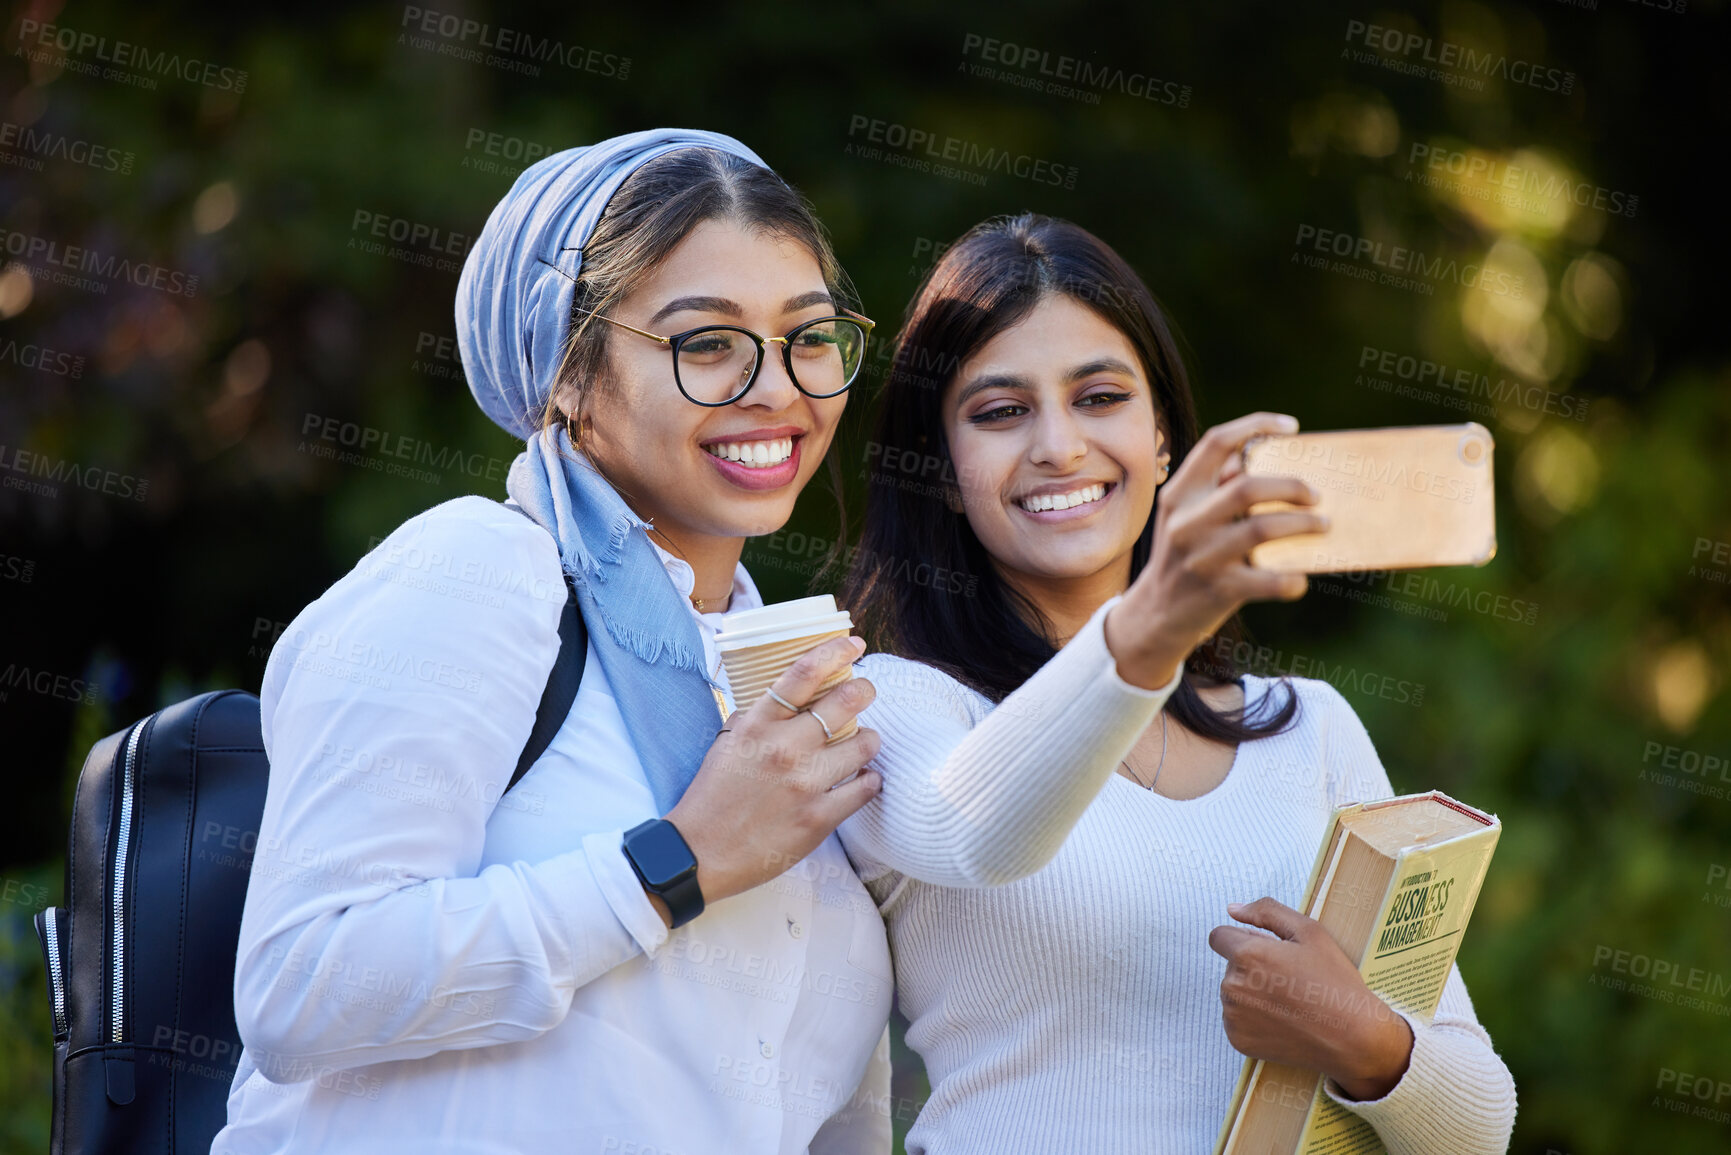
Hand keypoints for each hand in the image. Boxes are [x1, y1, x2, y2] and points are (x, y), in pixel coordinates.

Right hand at [660, 635, 881, 920]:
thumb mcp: (727, 743)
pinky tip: (862, 779)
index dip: (835, 652)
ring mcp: (804, 783)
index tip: (854, 645)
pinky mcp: (818, 819)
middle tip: (866, 691)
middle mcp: (784, 748)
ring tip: (864, 743)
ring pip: (864, 745)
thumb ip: (758, 718)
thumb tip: (789, 697)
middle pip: (845, 702)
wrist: (699, 854)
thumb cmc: (712, 796)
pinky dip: (869, 780)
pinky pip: (865, 788)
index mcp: (758, 725)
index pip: (803, 673)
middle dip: (865, 690)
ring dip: (869, 740)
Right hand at [1103, 412, 1327, 688]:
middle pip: (1247, 486)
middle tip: (1315, 495)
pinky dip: (1293, 578)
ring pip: (1263, 528)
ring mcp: (1202, 557)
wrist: (1155, 616)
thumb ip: (1214, 485)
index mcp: (1178, 495)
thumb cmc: (1183, 557)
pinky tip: (1300, 577)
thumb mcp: (1184, 516)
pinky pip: (1271, 580)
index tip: (1291, 428)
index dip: (1255, 426)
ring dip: (1303, 524)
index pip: (1216, 443)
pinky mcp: (1219, 590)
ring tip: (1322, 525)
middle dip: (1292, 486)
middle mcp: (1186, 522)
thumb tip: (1259, 453)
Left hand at [1207, 896, 1413, 1101]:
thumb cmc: (1334, 981)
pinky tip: (1283, 1021)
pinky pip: (1236, 1019)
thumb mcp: (1309, 932)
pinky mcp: (1237, 1040)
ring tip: (1289, 1001)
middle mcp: (1232, 987)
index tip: (1266, 952)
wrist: (1353, 1038)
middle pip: (1229, 966)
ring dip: (1251, 993)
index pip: (1219, 937)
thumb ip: (1266, 912)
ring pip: (1233, 993)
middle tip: (1289, 979)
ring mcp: (1233, 1017)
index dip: (1243, 940)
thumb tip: (1232, 909)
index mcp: (1246, 955)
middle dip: (1251, 967)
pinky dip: (1253, 1019)